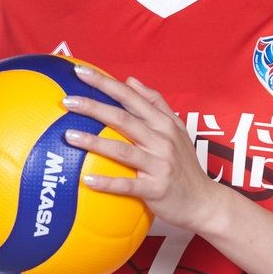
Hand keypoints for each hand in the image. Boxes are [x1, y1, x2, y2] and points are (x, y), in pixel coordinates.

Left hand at [61, 64, 219, 235]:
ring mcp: (160, 165)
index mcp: (164, 124)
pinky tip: (86, 181)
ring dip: (94, 142)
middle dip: (94, 107)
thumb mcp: (177, 129)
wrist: (204, 202)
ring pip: (122, 150)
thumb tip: (130, 80)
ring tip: (69, 136)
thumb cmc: (185, 165)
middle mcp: (162, 140)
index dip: (106, 83)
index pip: (131, 97)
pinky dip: (107, 183)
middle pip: (123, 119)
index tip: (80, 72)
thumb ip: (155, 103)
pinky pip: (127, 185)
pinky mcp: (156, 189)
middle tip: (68, 101)